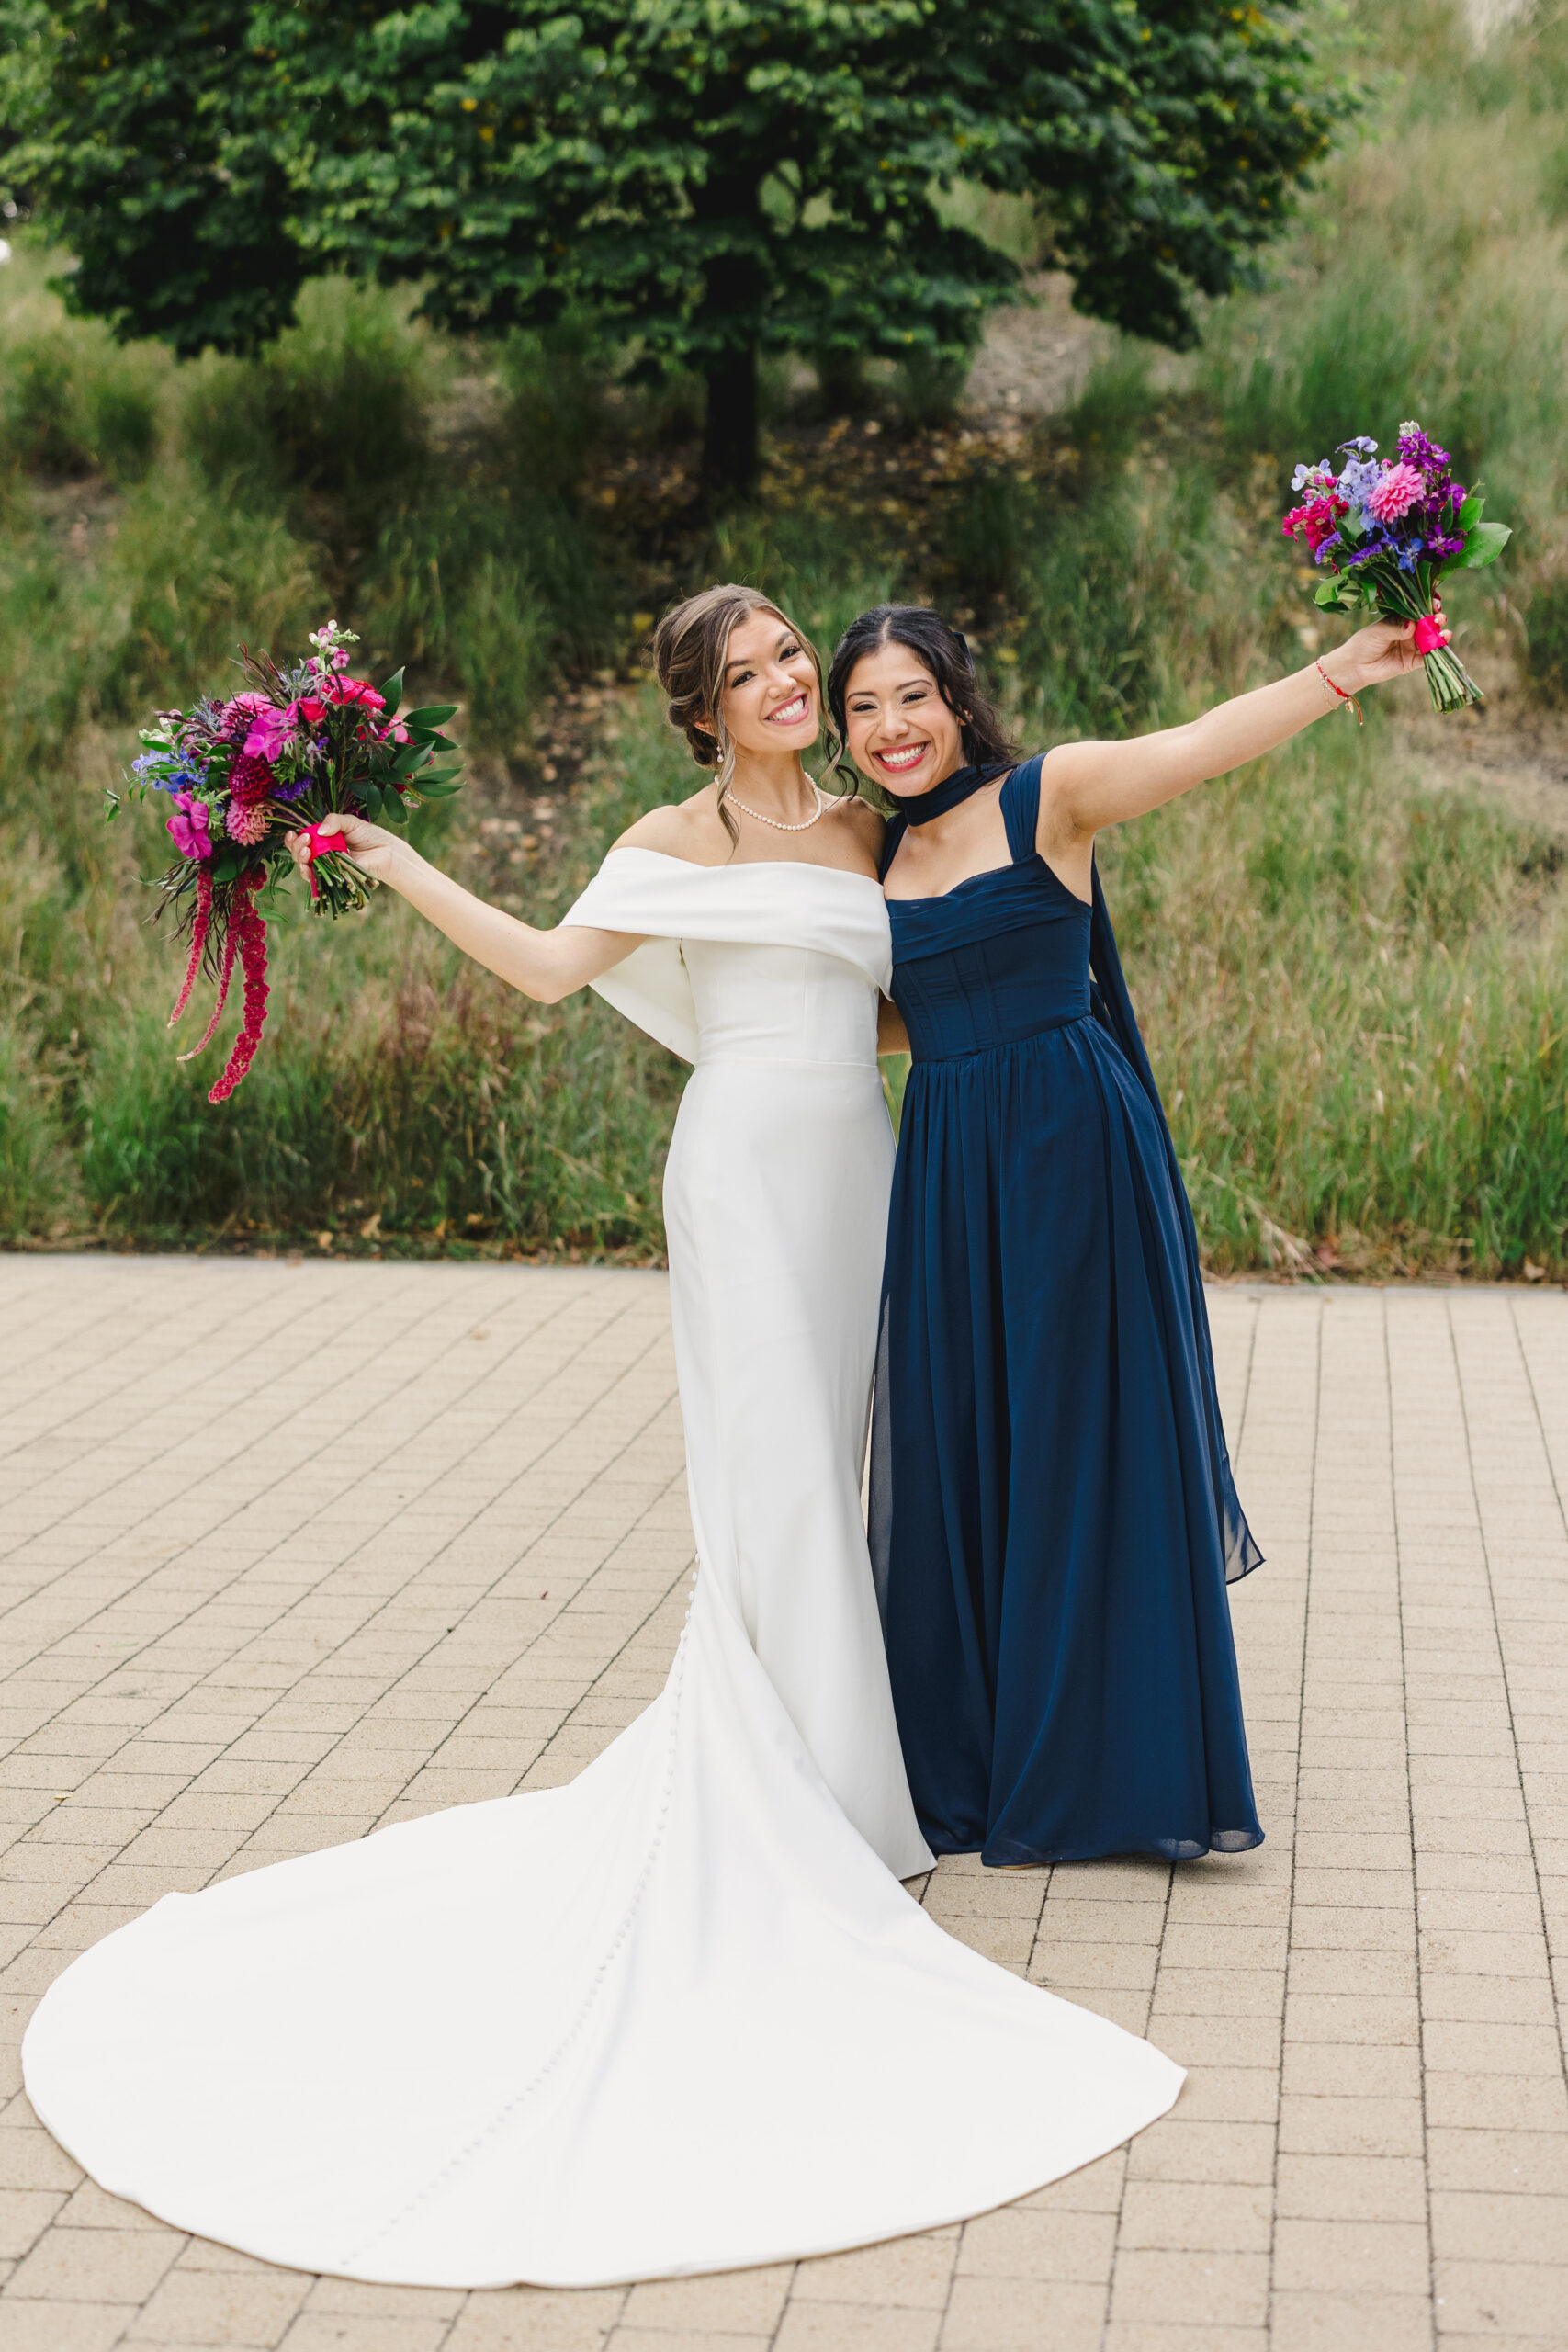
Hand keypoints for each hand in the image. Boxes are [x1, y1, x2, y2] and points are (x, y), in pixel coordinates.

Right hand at [284, 811, 402, 886]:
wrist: (386, 852)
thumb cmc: (370, 836)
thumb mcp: (350, 822)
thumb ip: (334, 821)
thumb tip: (319, 831)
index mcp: (323, 839)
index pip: (302, 840)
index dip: (294, 839)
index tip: (294, 833)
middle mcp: (322, 854)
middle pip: (299, 853)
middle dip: (295, 847)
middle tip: (305, 840)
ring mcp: (327, 867)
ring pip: (304, 867)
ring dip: (299, 859)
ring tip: (306, 851)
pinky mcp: (334, 879)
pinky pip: (316, 879)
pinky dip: (308, 874)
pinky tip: (308, 865)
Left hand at [1323, 596, 1448, 693]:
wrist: (1355, 666)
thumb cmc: (1364, 643)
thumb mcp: (1379, 631)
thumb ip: (1396, 628)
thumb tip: (1412, 626)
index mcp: (1402, 619)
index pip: (1419, 611)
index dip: (1429, 607)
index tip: (1435, 604)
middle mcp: (1411, 631)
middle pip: (1429, 624)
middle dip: (1437, 620)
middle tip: (1439, 619)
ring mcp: (1413, 646)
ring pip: (1431, 640)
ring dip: (1441, 636)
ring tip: (1444, 634)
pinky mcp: (1412, 662)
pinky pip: (1427, 658)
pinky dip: (1435, 654)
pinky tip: (1440, 648)